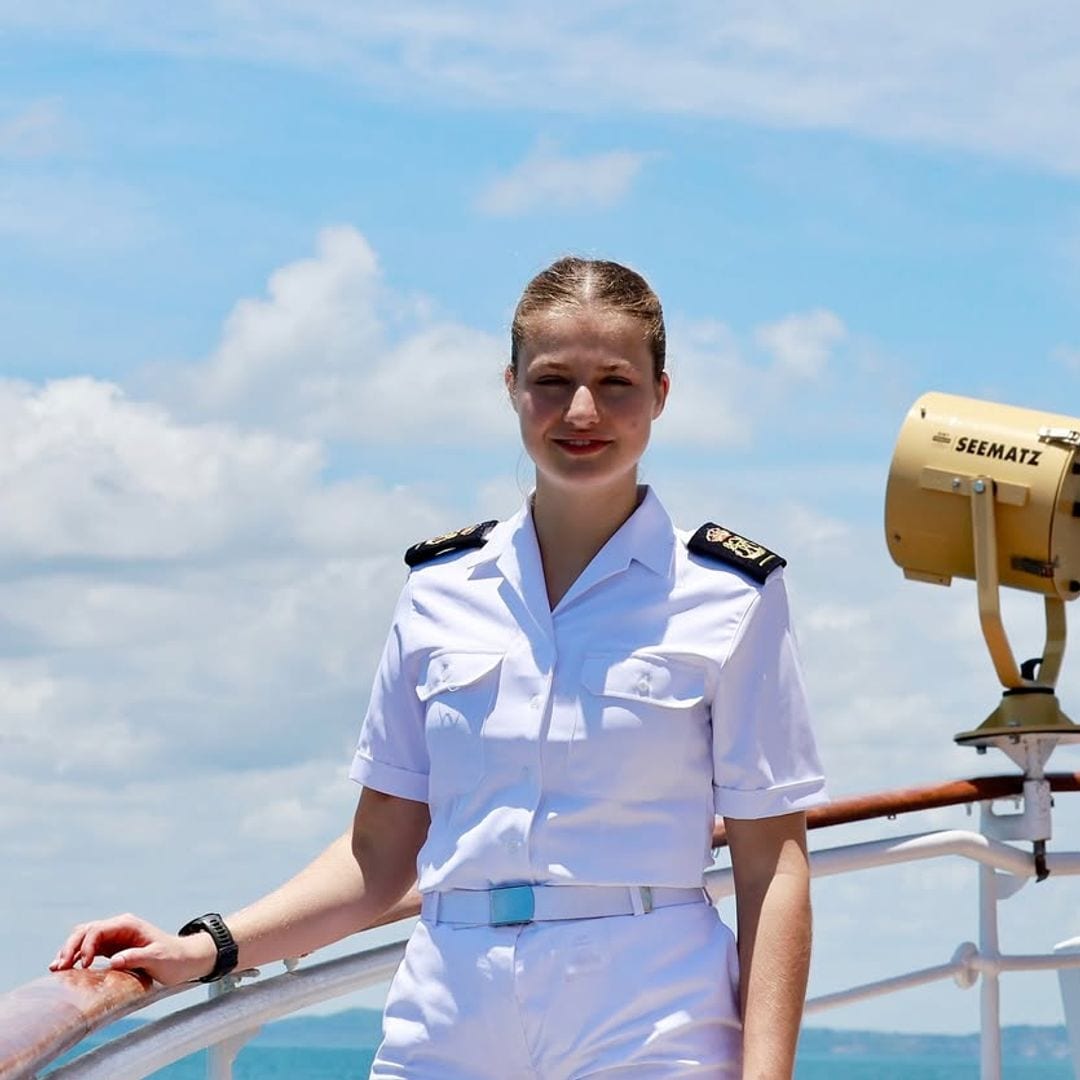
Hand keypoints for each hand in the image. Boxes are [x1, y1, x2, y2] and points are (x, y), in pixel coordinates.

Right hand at [49, 913, 217, 986]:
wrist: (184, 961)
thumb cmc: (173, 959)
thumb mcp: (158, 958)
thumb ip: (137, 957)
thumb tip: (114, 961)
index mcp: (128, 925)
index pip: (98, 929)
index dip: (87, 945)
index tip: (84, 965)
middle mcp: (118, 928)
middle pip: (86, 931)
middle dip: (71, 947)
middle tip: (60, 967)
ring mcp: (113, 938)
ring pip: (83, 939)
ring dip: (69, 951)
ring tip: (56, 969)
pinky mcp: (111, 949)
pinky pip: (88, 950)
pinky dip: (76, 957)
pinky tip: (65, 970)